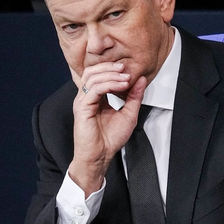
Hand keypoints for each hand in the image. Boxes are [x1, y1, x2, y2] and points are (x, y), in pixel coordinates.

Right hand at [68, 64, 146, 197]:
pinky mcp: (82, 108)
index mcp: (95, 97)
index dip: (113, 69)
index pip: (99, 74)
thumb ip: (134, 96)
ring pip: (92, 77)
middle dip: (110, 67)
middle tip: (126, 68)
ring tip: (126, 78)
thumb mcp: (129, 114)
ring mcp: (82, 101)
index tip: (129, 70)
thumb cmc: (110, 139)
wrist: (101, 156)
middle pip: (92, 71)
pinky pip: (94, 89)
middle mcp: (86, 97)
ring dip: (111, 74)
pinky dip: (109, 84)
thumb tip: (141, 79)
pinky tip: (122, 86)